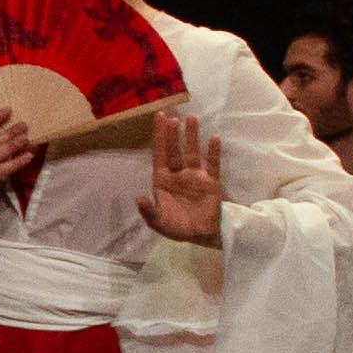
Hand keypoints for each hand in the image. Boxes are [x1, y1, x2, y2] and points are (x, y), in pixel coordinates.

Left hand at [142, 109, 223, 246]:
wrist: (203, 235)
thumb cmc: (177, 227)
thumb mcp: (159, 223)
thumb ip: (149, 212)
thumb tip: (139, 198)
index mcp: (163, 180)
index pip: (159, 154)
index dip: (159, 137)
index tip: (159, 119)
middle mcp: (178, 174)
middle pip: (174, 150)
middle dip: (172, 134)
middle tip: (172, 117)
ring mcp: (195, 176)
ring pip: (192, 152)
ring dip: (191, 136)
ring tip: (191, 119)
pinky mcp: (211, 181)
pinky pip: (213, 164)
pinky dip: (213, 152)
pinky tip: (214, 138)